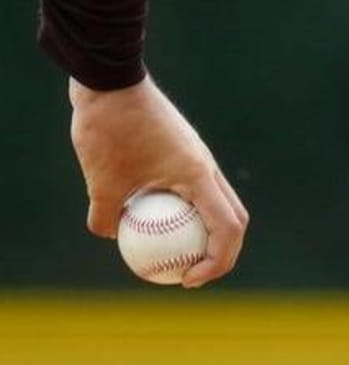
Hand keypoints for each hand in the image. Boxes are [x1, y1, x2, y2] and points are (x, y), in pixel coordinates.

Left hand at [67, 76, 248, 285]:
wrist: (113, 83)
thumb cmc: (111, 131)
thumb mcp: (99, 183)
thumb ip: (105, 216)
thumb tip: (111, 236)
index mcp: (198, 175)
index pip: (227, 228)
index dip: (216, 262)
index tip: (187, 281)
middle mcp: (206, 166)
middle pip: (232, 217)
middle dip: (220, 253)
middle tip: (189, 276)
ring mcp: (197, 157)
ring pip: (216, 202)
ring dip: (204, 232)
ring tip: (171, 255)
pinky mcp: (183, 151)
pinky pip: (194, 189)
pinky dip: (183, 212)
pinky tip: (149, 220)